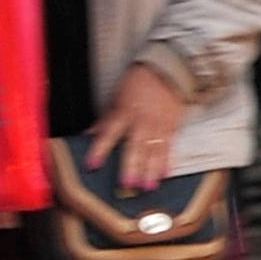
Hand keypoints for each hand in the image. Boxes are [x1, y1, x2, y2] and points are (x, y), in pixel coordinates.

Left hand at [89, 61, 186, 191]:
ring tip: (148, 187)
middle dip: (131, 167)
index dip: (100, 150)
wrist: (165, 72)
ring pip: (154, 152)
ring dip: (151, 171)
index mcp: (124, 114)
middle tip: (127, 184)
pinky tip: (166, 175)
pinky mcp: (172, 128)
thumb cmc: (137, 85)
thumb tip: (88, 136)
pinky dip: (168, 162)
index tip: (92, 164)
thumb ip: (105, 121)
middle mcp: (141, 122)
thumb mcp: (117, 99)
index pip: (109, 134)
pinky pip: (170, 148)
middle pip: (135, 148)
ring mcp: (158, 126)